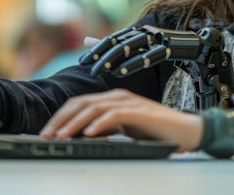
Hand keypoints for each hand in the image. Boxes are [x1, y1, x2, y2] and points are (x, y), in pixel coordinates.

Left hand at [39, 89, 202, 152]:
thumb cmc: (156, 131)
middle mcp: (118, 97)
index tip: (47, 131)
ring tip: (62, 136)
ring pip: (94, 108)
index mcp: (112, 99)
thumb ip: (105, 128)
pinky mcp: (140, 112)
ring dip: (75, 123)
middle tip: (47, 135)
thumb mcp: (124, 129)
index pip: (79, 103)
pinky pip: (115, 115)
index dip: (61, 116)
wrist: (186, 131)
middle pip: (82, 103)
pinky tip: (89, 133)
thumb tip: (80, 135)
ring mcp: (129, 103)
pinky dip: (100, 124)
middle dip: (61, 119)